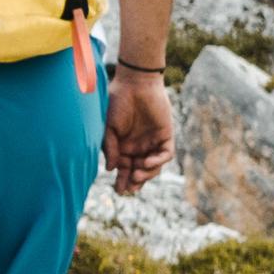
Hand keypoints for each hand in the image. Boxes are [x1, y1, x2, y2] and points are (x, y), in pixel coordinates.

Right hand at [104, 63, 174, 191]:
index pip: (124, 169)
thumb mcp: (108, 128)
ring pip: (153, 167)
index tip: (119, 190)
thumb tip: (110, 169)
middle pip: (139, 172)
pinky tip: (146, 162)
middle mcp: (138, 147)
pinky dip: (157, 161)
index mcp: (123, 147)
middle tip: (129, 189)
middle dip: (135, 182)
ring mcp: (152, 142)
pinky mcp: (165, 136)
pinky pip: (165, 154)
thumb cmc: (117, 102)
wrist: (135, 83)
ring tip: (137, 175)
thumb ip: (110, 148)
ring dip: (146, 174)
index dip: (122, 181)